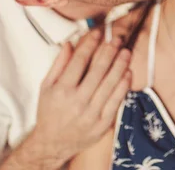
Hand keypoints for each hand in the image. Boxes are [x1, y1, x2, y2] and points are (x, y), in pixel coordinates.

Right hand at [27, 28, 130, 166]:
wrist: (53, 144)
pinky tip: (128, 72)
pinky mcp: (102, 123)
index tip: (99, 31)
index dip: (91, 43)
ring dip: (120, 65)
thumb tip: (70, 43)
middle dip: (109, 51)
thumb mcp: (46, 87)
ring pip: (110, 84)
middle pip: (98, 70)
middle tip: (118, 38)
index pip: (80, 60)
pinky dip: (124, 85)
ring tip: (126, 51)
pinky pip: (117, 101)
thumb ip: (58, 64)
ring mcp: (91, 113)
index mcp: (61, 90)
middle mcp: (76, 101)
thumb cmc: (49, 111)